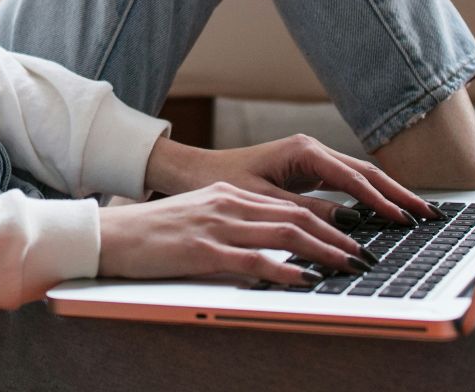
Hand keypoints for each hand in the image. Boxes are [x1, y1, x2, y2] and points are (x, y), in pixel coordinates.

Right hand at [98, 181, 370, 282]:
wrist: (110, 235)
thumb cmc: (151, 234)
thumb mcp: (198, 219)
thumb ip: (232, 225)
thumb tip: (269, 245)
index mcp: (228, 195)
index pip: (289, 206)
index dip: (326, 222)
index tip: (352, 238)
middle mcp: (228, 203)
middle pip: (295, 217)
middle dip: (337, 237)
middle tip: (364, 255)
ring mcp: (216, 225)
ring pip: (284, 234)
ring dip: (323, 252)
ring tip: (349, 266)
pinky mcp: (202, 250)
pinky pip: (253, 259)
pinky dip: (285, 269)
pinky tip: (306, 279)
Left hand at [144, 132, 438, 226]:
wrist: (196, 171)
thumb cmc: (222, 183)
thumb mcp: (263, 201)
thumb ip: (306, 212)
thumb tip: (349, 224)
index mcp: (303, 151)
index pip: (353, 179)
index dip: (381, 201)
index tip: (404, 220)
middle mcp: (312, 150)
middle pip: (366, 173)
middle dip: (399, 194)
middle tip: (429, 215)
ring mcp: (312, 159)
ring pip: (360, 177)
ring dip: (389, 195)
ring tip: (418, 215)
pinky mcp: (309, 171)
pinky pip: (347, 184)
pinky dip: (369, 198)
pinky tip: (387, 213)